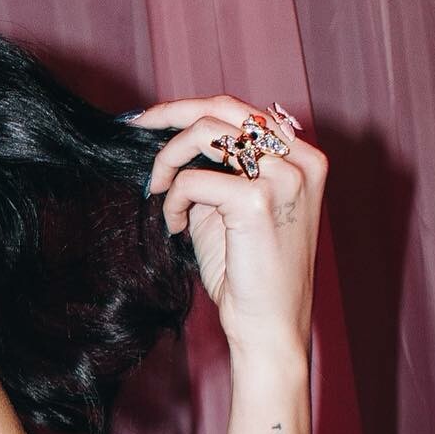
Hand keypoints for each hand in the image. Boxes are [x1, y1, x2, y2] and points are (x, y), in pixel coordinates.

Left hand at [139, 94, 328, 356]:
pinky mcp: (258, 201)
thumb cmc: (246, 272)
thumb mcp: (229, 210)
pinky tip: (175, 226)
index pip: (238, 110)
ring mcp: (283, 177)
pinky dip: (173, 201)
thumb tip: (170, 143)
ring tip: (157, 192)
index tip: (148, 120)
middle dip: (168, 114)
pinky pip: (192, 181)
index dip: (187, 109)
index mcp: (301, 156)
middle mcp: (299, 159)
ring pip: (205, 134)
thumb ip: (213, 172)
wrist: (268, 325)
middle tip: (134, 128)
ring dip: (167, 161)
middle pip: (222, 108)